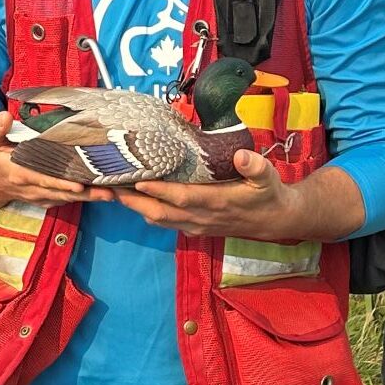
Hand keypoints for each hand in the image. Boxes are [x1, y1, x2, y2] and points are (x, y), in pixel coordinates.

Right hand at [0, 111, 103, 205]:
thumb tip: (5, 116)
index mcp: (19, 173)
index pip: (43, 178)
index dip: (61, 183)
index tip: (78, 184)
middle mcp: (32, 188)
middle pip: (62, 192)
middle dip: (85, 193)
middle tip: (107, 191)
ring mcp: (41, 196)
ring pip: (68, 198)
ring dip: (89, 197)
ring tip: (111, 193)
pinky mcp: (48, 199)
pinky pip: (67, 200)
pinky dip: (84, 197)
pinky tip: (101, 192)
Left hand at [117, 149, 299, 238]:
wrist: (275, 221)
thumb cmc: (269, 195)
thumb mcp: (268, 178)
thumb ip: (255, 167)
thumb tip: (243, 156)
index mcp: (216, 203)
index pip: (182, 198)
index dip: (159, 190)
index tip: (138, 178)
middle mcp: (201, 218)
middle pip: (160, 212)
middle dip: (133, 200)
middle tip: (109, 185)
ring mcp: (196, 225)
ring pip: (158, 220)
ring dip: (135, 207)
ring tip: (113, 190)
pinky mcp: (194, 228)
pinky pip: (164, 222)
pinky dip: (147, 211)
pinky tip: (135, 198)